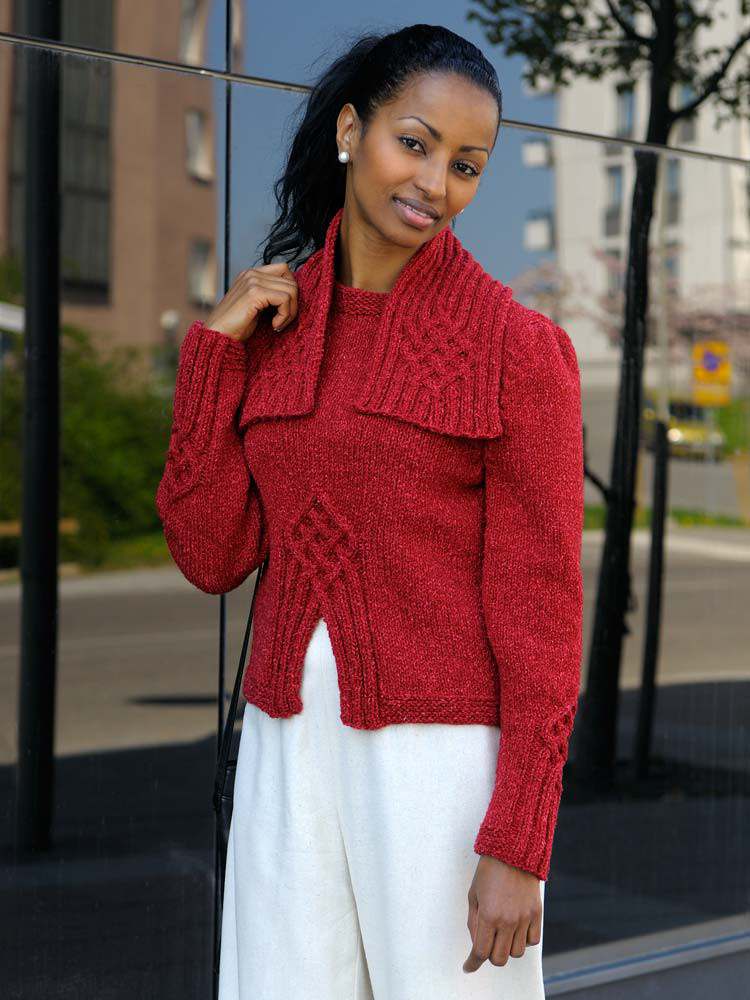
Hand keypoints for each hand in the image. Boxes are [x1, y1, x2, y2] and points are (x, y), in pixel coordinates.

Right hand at [205, 262, 298, 341]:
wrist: (218, 336)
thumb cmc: (236, 326)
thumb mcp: (256, 306)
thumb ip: (270, 295)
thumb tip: (293, 294)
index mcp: (251, 274)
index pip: (284, 270)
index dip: (291, 290)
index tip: (284, 310)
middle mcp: (252, 273)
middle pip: (291, 280)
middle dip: (293, 305)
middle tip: (282, 321)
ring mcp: (252, 281)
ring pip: (291, 290)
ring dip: (290, 312)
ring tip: (278, 324)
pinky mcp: (255, 292)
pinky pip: (285, 299)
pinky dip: (285, 315)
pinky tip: (274, 325)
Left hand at [463, 855, 542, 973]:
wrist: (513, 851)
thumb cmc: (489, 871)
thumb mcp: (473, 895)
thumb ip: (473, 922)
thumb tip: (476, 944)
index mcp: (489, 915)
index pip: (480, 952)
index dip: (472, 963)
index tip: (468, 966)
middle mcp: (508, 920)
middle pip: (499, 958)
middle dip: (490, 955)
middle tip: (486, 944)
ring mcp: (524, 918)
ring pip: (517, 953)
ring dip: (507, 948)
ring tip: (502, 933)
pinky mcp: (536, 914)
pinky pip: (532, 941)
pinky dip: (524, 940)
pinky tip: (516, 929)